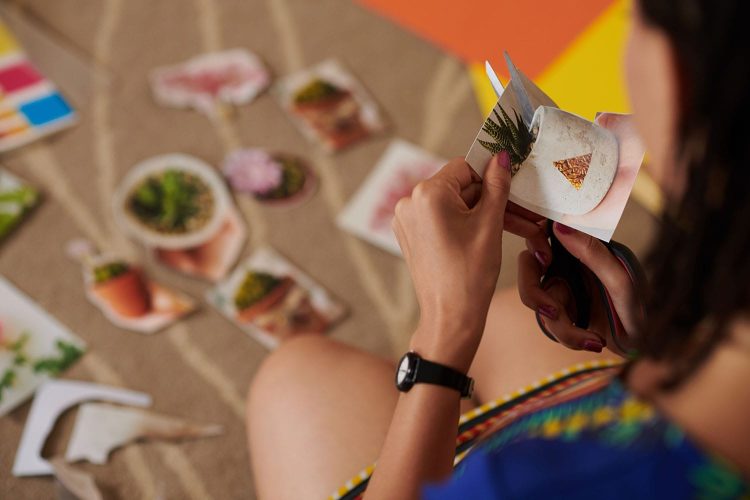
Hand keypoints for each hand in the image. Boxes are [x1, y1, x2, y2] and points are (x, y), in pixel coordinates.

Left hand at [392, 152, 511, 371]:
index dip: (492, 176)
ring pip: (455, 205)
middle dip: (493, 199)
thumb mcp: (490, 224)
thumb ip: (496, 186)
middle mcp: (410, 202)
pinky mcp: (411, 235)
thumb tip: (501, 156)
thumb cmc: (470, 274)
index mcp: (427, 194)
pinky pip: (443, 219)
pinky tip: (492, 234)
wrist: (450, 317)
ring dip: (484, 213)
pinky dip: (466, 224)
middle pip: (460, 187)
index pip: (465, 167)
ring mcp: (408, 220)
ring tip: (519, 227)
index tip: (514, 185)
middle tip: (525, 212)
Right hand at [518, 222, 641, 353]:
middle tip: (554, 311)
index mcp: (580, 249)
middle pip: (528, 269)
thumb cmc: (639, 309)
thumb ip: (593, 254)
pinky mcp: (559, 313)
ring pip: (538, 304)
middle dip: (534, 295)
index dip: (534, 244)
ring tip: (594, 341)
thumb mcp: (621, 282)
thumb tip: (560, 227)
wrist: (646, 345)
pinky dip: (571, 337)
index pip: (543, 234)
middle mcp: (566, 265)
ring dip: (563, 327)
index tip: (545, 260)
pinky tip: (594, 341)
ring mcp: (561, 290)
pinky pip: (551, 324)